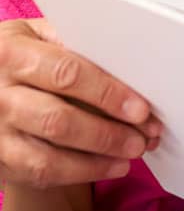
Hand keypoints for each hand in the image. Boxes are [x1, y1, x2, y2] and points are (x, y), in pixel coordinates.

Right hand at [0, 18, 160, 188]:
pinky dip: (79, 174)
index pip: (67, 74)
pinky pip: (38, 174)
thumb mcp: (38, 35)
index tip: (140, 108)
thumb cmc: (24, 53)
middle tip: (143, 137)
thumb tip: (130, 62)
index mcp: (12, 54)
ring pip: (47, 157)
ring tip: (132, 153)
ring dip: (97, 160)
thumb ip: (75, 43)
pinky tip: (109, 166)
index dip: (107, 93)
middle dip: (107, 133)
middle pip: (58, 120)